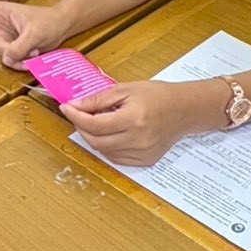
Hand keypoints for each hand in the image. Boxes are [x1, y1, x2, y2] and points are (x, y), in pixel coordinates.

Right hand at [0, 0, 67, 67]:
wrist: (59, 28)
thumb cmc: (48, 22)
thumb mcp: (35, 33)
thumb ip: (20, 47)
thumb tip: (6, 58)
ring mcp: (2, 36)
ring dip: (16, 56)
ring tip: (33, 50)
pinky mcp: (10, 47)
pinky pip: (8, 60)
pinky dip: (20, 62)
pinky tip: (32, 56)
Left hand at [61, 80, 199, 166]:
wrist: (183, 110)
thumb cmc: (156, 96)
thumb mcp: (126, 89)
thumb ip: (98, 99)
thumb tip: (75, 105)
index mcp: (134, 119)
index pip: (94, 124)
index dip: (76, 116)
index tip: (66, 108)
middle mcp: (138, 140)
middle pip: (96, 141)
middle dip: (81, 128)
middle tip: (77, 115)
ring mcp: (142, 153)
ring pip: (104, 152)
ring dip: (93, 138)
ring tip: (96, 122)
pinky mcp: (145, 161)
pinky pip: (116, 158)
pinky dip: (107, 147)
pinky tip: (110, 134)